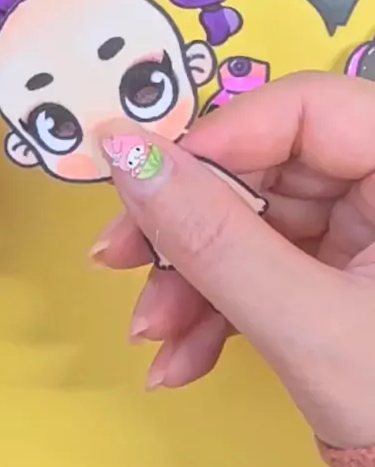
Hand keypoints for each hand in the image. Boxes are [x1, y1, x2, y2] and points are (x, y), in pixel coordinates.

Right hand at [93, 73, 374, 449]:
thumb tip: (125, 152)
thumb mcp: (308, 325)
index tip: (144, 180)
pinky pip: (263, 266)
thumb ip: (215, 238)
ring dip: (191, 279)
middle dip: (185, 226)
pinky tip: (183, 357)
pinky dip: (218, 307)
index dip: (220, 139)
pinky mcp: (334, 271)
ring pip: (251, 224)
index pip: (307, 109)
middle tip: (117, 259)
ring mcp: (359, 232)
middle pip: (263, 169)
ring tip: (152, 334)